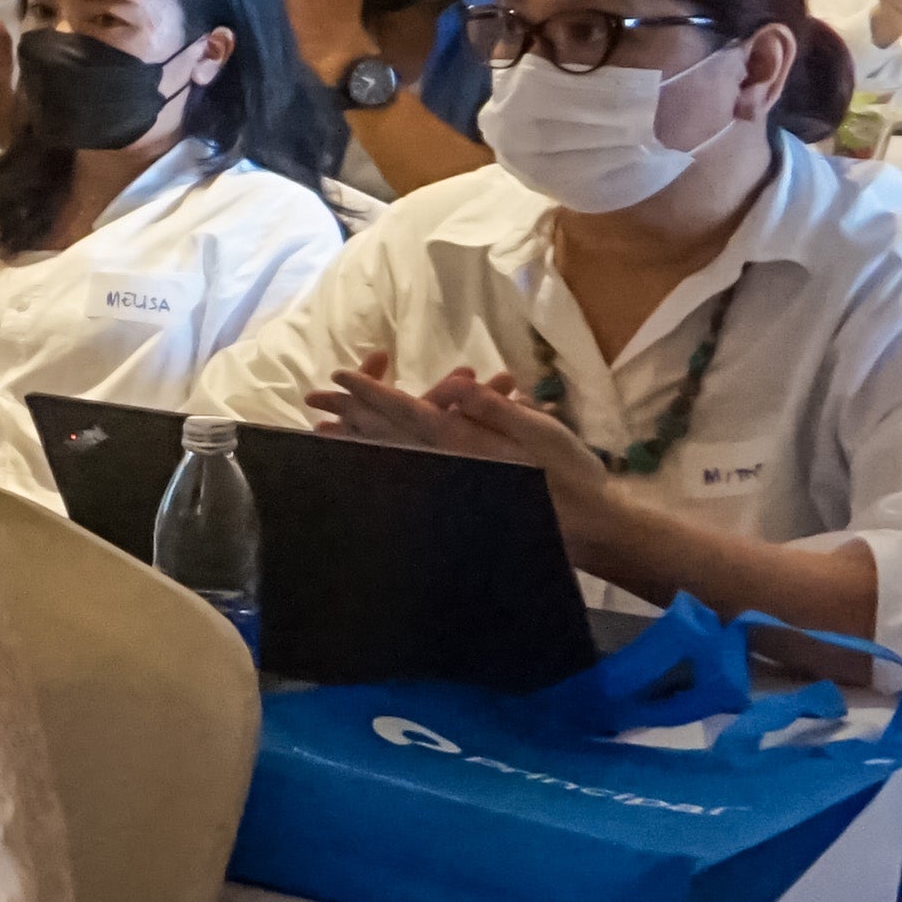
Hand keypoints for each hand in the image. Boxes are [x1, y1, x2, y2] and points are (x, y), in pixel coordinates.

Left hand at [308, 350, 624, 546]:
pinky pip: (417, 462)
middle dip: (353, 411)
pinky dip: (393, 448)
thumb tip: (458, 390)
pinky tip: (380, 445)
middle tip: (314, 396)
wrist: (587, 524)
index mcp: (460, 446)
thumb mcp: (541, 435)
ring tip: (329, 421)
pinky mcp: (460, 485)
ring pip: (396, 449)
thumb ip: (498, 412)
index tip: (337, 376)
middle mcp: (446, 462)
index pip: (405, 413)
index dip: (371, 394)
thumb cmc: (570, 475)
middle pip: (388, 432)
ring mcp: (451, 476)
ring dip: (365, 430)